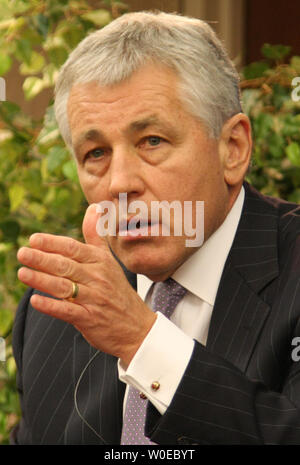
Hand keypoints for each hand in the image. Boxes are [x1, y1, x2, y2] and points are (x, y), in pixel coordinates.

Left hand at [17, 204, 155, 365]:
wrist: (137, 326)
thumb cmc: (117, 291)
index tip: (34, 239)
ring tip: (22, 273)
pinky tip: (36, 300)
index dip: (53, 243)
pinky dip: (52, 306)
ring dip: (42, 280)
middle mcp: (98, 278)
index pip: (74, 249)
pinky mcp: (90, 319)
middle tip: (22, 253)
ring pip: (65, 287)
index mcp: (101, 262)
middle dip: (42, 259)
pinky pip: (69, 311)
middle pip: (66, 266)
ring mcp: (95, 299)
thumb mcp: (109, 260)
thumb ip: (96, 235)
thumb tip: (93, 207)